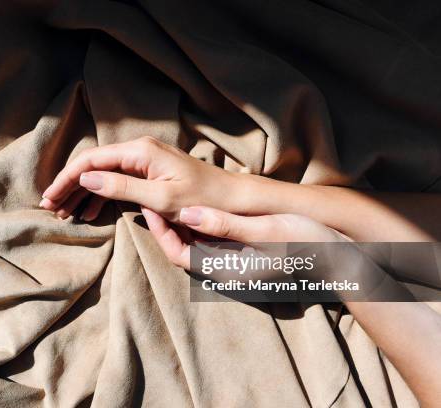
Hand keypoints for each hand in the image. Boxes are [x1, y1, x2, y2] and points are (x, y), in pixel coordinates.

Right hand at [39, 136, 269, 220]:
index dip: (67, 178)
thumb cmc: (202, 199)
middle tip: (52, 209)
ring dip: (83, 193)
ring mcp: (143, 160)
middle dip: (70, 186)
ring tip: (66, 214)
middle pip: (93, 165)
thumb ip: (122, 187)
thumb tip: (87, 179)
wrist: (230, 199)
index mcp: (140, 151)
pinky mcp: (148, 172)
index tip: (50, 197)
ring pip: (102, 174)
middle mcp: (139, 150)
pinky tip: (90, 212)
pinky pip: (116, 181)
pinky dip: (101, 197)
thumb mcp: (160, 198)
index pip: (91, 160)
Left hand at [142, 206, 344, 269]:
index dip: (161, 230)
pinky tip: (197, 205)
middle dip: (165, 227)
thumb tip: (186, 212)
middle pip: (183, 251)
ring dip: (179, 225)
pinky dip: (198, 226)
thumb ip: (224, 224)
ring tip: (167, 197)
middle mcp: (227, 273)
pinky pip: (210, 244)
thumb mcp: (264, 230)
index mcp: (228, 270)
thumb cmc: (305, 242)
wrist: (339, 259)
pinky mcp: (242, 258)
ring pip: (195, 247)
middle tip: (151, 197)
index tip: (150, 204)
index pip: (179, 253)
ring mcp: (235, 267)